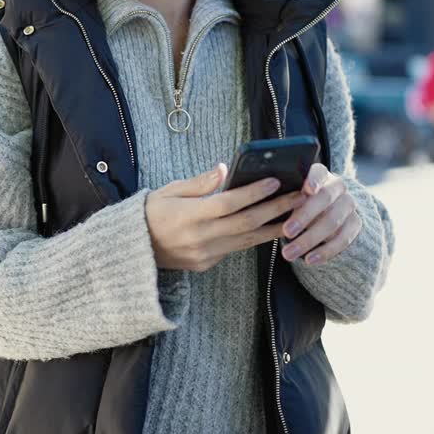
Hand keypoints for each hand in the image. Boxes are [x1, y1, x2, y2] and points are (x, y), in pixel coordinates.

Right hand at [145, 163, 302, 272]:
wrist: (134, 250)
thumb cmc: (151, 213)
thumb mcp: (169, 191)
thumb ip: (199, 183)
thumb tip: (225, 169)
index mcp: (188, 215)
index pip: (229, 203)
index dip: (254, 192)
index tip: (275, 181)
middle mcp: (200, 237)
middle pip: (247, 223)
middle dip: (276, 209)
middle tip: (299, 196)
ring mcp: (205, 254)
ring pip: (247, 240)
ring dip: (274, 226)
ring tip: (296, 214)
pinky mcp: (207, 264)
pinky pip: (236, 248)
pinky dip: (255, 237)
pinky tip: (271, 226)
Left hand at [279, 164, 361, 264]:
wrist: (330, 209)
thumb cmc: (301, 201)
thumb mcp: (293, 194)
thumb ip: (285, 195)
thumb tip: (265, 201)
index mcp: (321, 174)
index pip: (319, 172)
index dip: (314, 180)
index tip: (307, 189)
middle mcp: (338, 187)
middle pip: (325, 199)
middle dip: (304, 216)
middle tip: (286, 232)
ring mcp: (348, 205)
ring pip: (332, 222)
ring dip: (309, 240)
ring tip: (289, 253)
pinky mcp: (355, 224)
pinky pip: (343, 239)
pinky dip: (325, 252)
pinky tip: (309, 260)